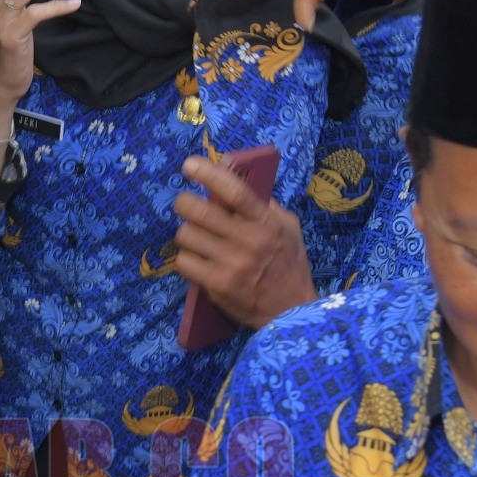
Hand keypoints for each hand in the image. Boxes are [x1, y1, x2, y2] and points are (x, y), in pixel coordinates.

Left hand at [172, 153, 314, 327]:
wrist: (292, 312)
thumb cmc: (290, 266)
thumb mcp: (289, 229)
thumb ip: (267, 207)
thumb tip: (241, 183)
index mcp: (266, 222)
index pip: (234, 191)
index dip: (209, 174)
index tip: (189, 165)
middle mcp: (248, 240)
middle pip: (199, 211)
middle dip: (184, 203)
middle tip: (185, 204)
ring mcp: (231, 264)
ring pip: (186, 235)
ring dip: (187, 234)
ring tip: (196, 238)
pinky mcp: (217, 286)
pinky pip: (184, 262)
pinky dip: (186, 259)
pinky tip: (197, 261)